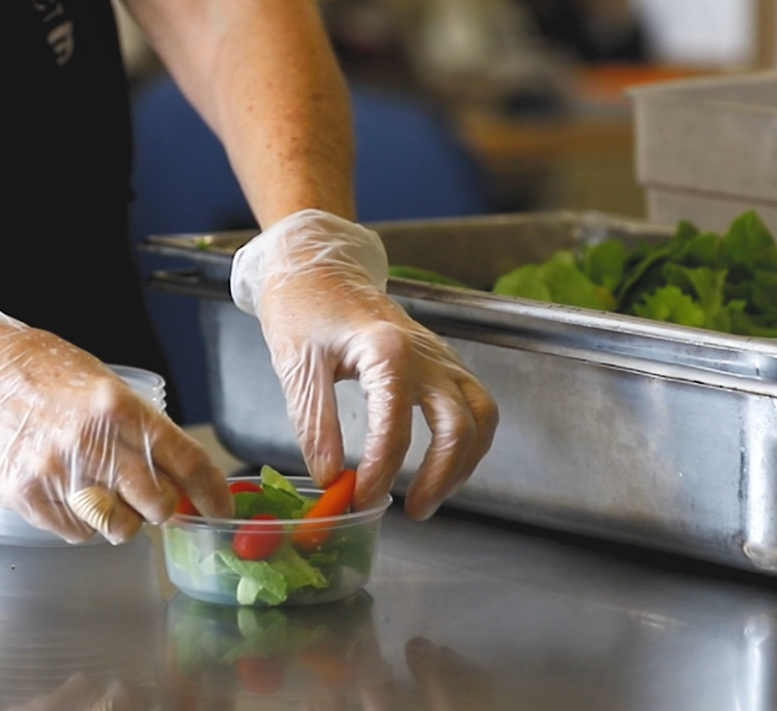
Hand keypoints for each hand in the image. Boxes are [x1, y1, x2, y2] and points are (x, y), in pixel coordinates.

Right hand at [0, 295, 231, 542]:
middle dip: (161, 509)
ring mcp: (59, 471)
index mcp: (119, 406)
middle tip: (149, 499)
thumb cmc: (45, 378)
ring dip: (121, 521)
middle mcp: (92, 441)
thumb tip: (181, 478)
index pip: (184, 458)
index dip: (210, 491)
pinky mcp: (29, 495)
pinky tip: (68, 492)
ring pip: (119, 527)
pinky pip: (76, 533)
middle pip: (156, 504)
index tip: (219, 510)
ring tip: (101, 493)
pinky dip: (81, 523)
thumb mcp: (103, 387)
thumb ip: (140, 430)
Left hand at [230, 211, 498, 517]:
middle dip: (443, 475)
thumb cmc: (304, 306)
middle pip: (460, 424)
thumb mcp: (296, 366)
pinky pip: (474, 405)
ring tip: (431, 496)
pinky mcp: (442, 361)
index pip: (397, 426)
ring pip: (480, 416)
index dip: (381, 471)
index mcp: (388, 350)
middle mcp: (426, 352)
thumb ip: (315, 425)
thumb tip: (331, 478)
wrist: (319, 265)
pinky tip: (440, 465)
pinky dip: (467, 441)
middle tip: (414, 510)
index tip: (361, 498)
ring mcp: (440, 356)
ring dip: (464, 462)